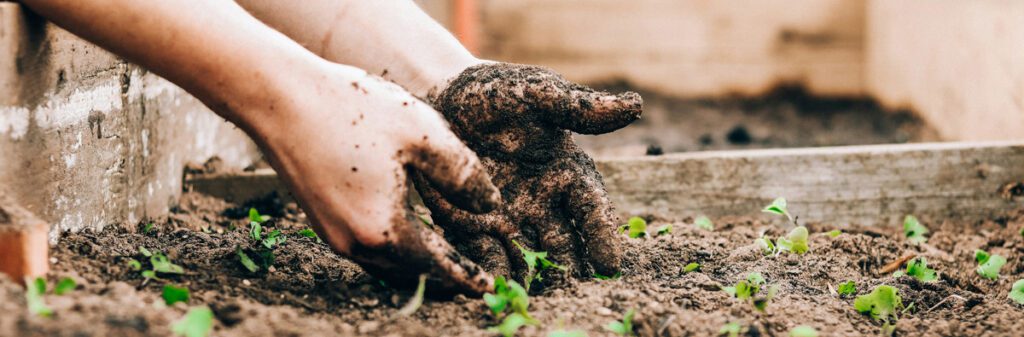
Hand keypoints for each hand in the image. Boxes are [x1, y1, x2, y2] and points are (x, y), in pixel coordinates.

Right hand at [247, 63, 501, 294]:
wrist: (280, 98)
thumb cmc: (353, 109)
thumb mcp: (423, 133)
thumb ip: (463, 174)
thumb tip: (490, 205)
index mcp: (385, 229)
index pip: (438, 266)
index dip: (466, 276)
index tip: (489, 287)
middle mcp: (355, 243)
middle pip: (411, 274)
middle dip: (444, 278)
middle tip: (472, 279)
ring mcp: (333, 234)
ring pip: (387, 265)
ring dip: (418, 267)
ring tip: (445, 261)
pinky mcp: (321, 220)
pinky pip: (367, 249)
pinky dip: (394, 251)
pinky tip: (408, 233)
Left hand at [415, 62, 642, 281]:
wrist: (442, 97)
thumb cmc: (497, 92)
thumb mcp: (537, 93)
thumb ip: (579, 107)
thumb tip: (635, 105)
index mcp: (567, 173)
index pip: (591, 210)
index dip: (602, 236)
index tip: (610, 264)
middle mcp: (543, 203)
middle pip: (564, 244)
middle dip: (571, 269)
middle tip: (575, 292)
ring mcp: (510, 218)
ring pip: (529, 257)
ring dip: (535, 278)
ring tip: (537, 298)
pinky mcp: (473, 226)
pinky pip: (486, 255)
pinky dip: (493, 272)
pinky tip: (495, 287)